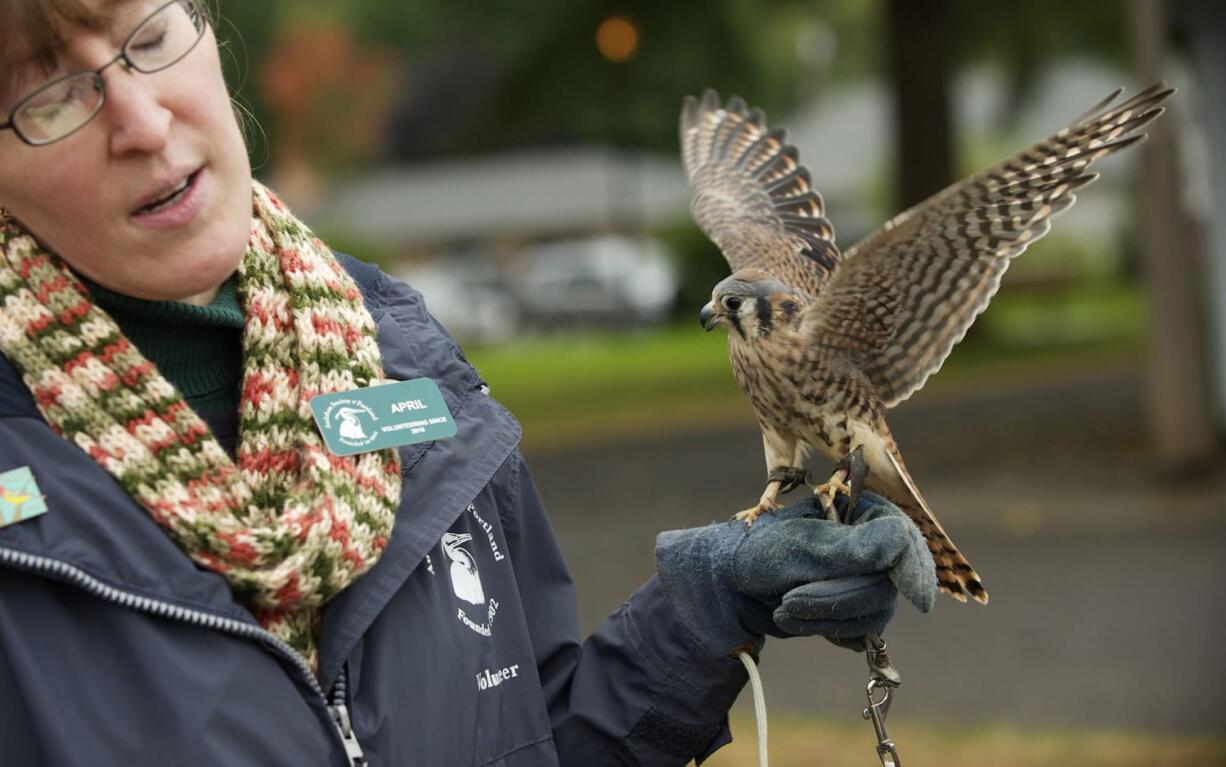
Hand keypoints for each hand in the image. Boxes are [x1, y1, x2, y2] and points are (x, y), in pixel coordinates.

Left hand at [655, 493, 935, 655]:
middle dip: (836, 597)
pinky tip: (798, 616)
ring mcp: (865, 580)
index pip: (903, 542)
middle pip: (885, 585)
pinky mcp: (852, 611)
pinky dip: (826, 628)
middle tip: (791, 599)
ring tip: (785, 606)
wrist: (727, 583)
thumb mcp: (804, 545)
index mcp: (863, 514)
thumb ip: (856, 547)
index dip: (914, 571)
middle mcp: (872, 546)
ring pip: (872, 613)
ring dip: (824, 615)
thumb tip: (903, 541)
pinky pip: (858, 632)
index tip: (918, 600)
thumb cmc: (760, 551)